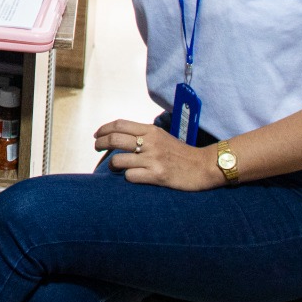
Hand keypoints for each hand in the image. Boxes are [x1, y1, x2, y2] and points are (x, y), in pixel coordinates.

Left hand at [93, 118, 221, 190]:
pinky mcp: (158, 175)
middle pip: (115, 139)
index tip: (97, 135)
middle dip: (100, 143)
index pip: (119, 124)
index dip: (104, 129)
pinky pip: (131, 176)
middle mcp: (151, 142)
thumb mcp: (162, 137)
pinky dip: (128, 177)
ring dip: (112, 165)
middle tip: (96, 148)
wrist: (205, 166)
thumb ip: (143, 135)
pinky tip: (132, 177)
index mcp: (151, 131)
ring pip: (119, 160)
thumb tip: (120, 137)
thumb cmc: (181, 153)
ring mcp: (154, 159)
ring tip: (115, 167)